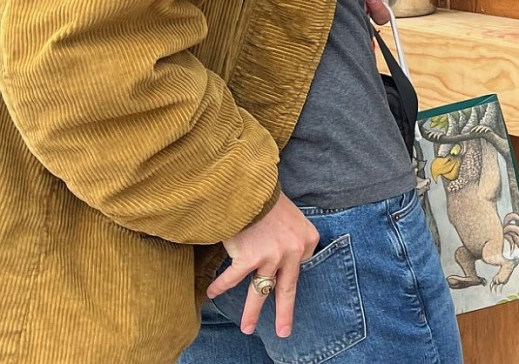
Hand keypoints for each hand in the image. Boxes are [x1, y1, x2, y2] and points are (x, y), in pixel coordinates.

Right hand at [209, 193, 318, 336]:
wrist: (251, 187)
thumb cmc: (269, 200)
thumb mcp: (292, 217)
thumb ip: (291, 238)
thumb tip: (283, 261)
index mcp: (308, 240)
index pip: (301, 264)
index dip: (287, 268)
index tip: (280, 273)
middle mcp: (294, 251)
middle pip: (287, 290)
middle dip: (284, 314)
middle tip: (283, 332)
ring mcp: (272, 257)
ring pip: (260, 292)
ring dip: (251, 312)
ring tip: (247, 328)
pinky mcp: (249, 258)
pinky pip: (233, 279)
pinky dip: (220, 286)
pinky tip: (210, 293)